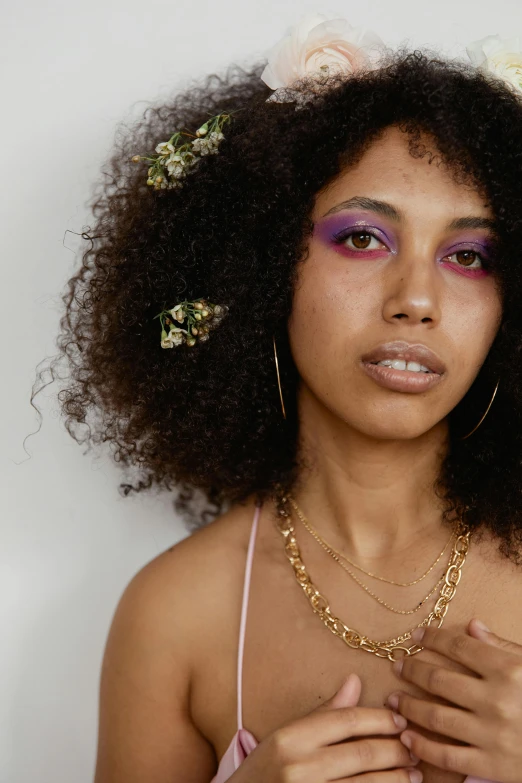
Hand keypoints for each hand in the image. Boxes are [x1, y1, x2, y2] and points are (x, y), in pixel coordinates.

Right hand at [230, 673, 421, 781]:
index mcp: (290, 738)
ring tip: (416, 774)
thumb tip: (356, 681)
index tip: (400, 720)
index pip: (346, 720)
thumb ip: (325, 714)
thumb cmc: (264, 772)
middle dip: (395, 750)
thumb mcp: (286, 738)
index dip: (379, 719)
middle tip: (415, 748)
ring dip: (397, 779)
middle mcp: (299, 766)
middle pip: (362, 753)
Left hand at [387, 618, 521, 781]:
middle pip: (439, 679)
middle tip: (398, 666)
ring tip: (393, 699)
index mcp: (508, 670)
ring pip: (436, 716)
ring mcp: (492, 735)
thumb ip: (503, 647)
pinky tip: (408, 737)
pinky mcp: (492, 766)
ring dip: (409, 706)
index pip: (459, 647)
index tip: (418, 636)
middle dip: (412, 670)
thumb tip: (472, 626)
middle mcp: (497, 700)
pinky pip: (448, 756)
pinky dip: (423, 746)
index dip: (434, 639)